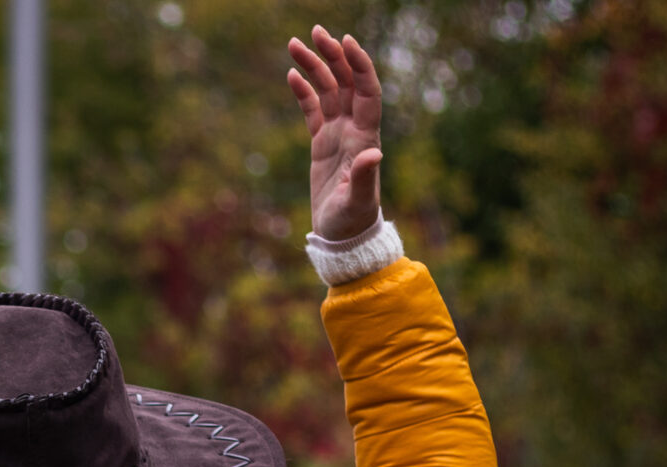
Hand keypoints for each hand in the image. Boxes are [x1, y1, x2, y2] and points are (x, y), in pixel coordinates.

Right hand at [286, 27, 383, 241]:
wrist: (343, 234)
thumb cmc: (353, 220)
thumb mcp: (358, 201)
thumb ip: (365, 176)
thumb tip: (374, 155)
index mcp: (365, 137)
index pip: (366, 91)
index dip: (358, 65)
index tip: (346, 42)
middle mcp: (354, 129)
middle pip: (345, 82)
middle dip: (333, 55)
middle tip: (315, 32)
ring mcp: (338, 134)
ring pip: (326, 91)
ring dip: (314, 67)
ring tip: (294, 45)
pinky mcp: (322, 143)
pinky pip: (312, 110)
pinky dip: (304, 91)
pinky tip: (292, 75)